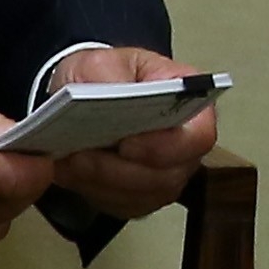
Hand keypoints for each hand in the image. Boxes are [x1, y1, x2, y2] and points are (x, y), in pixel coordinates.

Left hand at [43, 43, 220, 219]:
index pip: (199, 135)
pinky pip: (121, 205)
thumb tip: (116, 99)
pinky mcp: (142, 195)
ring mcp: (166, 174)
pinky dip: (93, 191)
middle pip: (168, 175)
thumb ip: (110, 77)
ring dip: (101, 181)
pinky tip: (71, 172)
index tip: (126, 144)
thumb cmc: (102, 76)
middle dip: (120, 170)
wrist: (84, 94)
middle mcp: (185, 144)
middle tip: (82, 155)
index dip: (166, 146)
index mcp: (188, 101)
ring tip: (70, 162)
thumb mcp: (100, 62)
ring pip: (142, 195)